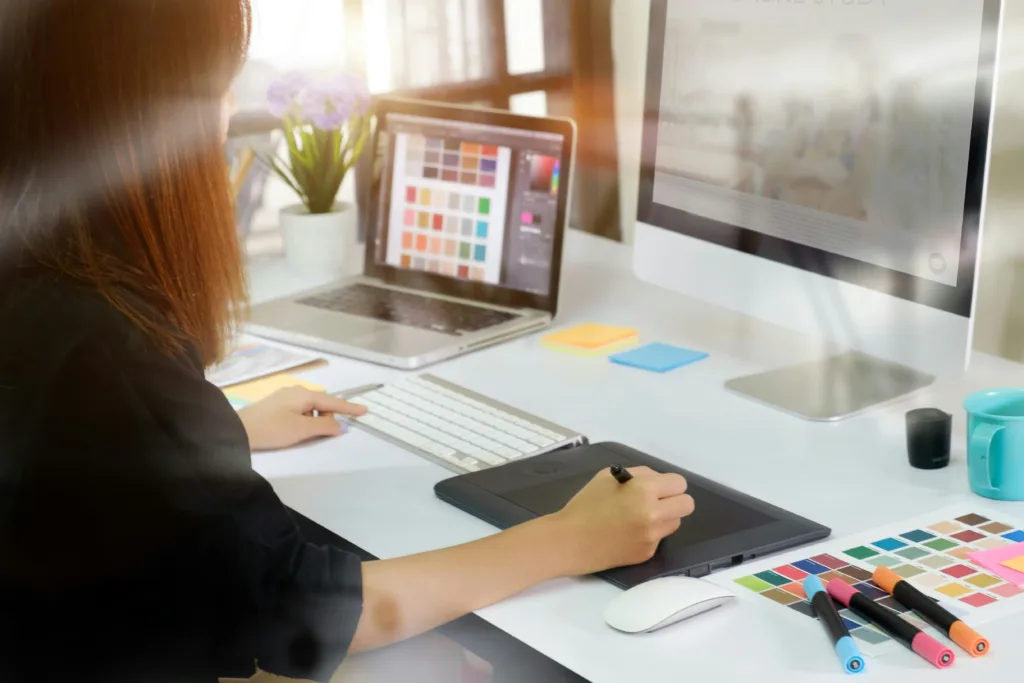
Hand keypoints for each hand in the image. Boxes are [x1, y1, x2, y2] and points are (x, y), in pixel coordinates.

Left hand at [238, 387, 366, 451]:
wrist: (237, 430)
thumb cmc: (272, 428)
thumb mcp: (302, 429)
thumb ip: (324, 426)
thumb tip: (340, 425)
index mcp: (304, 394)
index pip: (333, 400)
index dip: (348, 408)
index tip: (364, 411)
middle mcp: (295, 392)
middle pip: (321, 404)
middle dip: (327, 417)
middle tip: (320, 433)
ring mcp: (284, 398)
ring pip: (310, 409)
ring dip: (314, 421)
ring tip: (305, 434)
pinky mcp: (276, 407)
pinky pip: (299, 412)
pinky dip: (304, 421)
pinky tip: (296, 431)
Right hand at [552, 467, 694, 575]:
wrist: (570, 541)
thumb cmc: (585, 505)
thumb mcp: (607, 477)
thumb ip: (638, 474)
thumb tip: (656, 481)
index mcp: (644, 491)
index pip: (679, 483)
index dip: (668, 483)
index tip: (656, 487)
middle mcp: (654, 514)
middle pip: (687, 504)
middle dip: (674, 499)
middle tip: (656, 500)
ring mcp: (652, 537)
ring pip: (675, 522)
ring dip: (664, 517)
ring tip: (639, 516)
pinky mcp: (647, 553)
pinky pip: (659, 537)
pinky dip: (649, 533)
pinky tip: (628, 532)